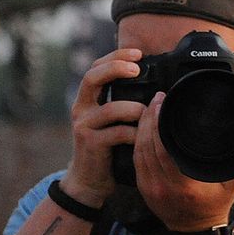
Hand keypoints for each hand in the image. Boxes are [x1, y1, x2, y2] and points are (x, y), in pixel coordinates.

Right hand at [60, 48, 145, 207]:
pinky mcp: (91, 144)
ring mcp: (84, 126)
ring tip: (147, 113)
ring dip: (135, 109)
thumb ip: (121, 103)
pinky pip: (117, 133)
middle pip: (92, 77)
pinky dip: (134, 133)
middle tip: (137, 68)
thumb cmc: (105, 148)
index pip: (95, 67)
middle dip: (116, 67)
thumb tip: (152, 87)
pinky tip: (143, 136)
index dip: (115, 56)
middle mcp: (81, 109)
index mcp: (87, 99)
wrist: (88, 181)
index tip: (138, 53)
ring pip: (111, 108)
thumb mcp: (109, 122)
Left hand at [133, 91, 233, 231]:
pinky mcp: (144, 189)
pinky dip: (138, 142)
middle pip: (148, 145)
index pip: (163, 147)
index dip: (159, 122)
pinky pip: (136, 161)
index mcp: (184, 185)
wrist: (195, 233)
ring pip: (139, 151)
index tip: (164, 102)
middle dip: (150, 118)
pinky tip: (142, 128)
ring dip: (142, 127)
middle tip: (156, 99)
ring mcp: (151, 189)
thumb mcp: (232, 187)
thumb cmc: (214, 208)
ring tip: (149, 108)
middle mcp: (164, 186)